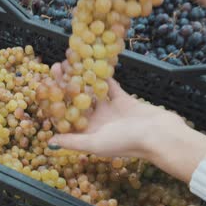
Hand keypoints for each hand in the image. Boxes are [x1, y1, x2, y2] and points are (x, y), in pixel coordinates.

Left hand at [48, 68, 205, 182]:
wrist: (160, 135)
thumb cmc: (127, 142)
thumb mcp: (95, 143)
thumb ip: (73, 142)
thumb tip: (49, 142)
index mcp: (88, 133)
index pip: (65, 117)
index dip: (53, 103)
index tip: (44, 86)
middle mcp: (97, 122)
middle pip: (75, 101)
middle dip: (64, 85)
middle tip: (56, 67)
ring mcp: (110, 111)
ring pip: (91, 91)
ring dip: (80, 77)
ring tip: (70, 61)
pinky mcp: (124, 100)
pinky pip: (110, 86)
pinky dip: (102, 75)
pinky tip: (92, 61)